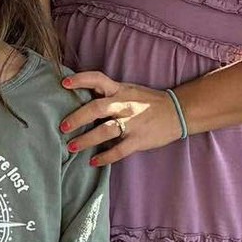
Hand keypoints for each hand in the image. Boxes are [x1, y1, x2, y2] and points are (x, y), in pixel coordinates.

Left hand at [61, 71, 185, 166]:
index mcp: (120, 90)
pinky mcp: (139, 140)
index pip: (98, 79)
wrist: (178, 111)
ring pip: (106, 131)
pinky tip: (93, 162)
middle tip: (63, 126)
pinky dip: (105, 157)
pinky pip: (119, 150)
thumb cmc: (148, 101)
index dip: (81, 80)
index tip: (64, 84)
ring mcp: (132, 123)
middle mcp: (124, 104)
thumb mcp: (128, 90)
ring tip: (72, 147)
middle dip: (78, 117)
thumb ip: (108, 93)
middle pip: (97, 108)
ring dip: (86, 140)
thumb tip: (81, 97)